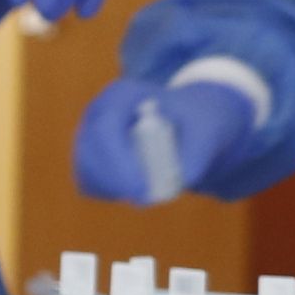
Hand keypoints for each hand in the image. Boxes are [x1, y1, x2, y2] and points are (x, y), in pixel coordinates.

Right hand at [74, 77, 258, 201]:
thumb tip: (185, 179)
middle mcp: (97, 113)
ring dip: (116, 188)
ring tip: (151, 190)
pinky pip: (91, 184)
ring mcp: (88, 136)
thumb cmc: (195, 122)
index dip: (118, 161)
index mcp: (121, 95)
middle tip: (146, 199)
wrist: (187, 123)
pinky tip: (137, 187)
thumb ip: (198, 152)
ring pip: (88, 172)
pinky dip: (113, 192)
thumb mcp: (206, 129)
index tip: (142, 188)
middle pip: (89, 152)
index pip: (105, 129)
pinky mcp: (89, 159)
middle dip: (115, 180)